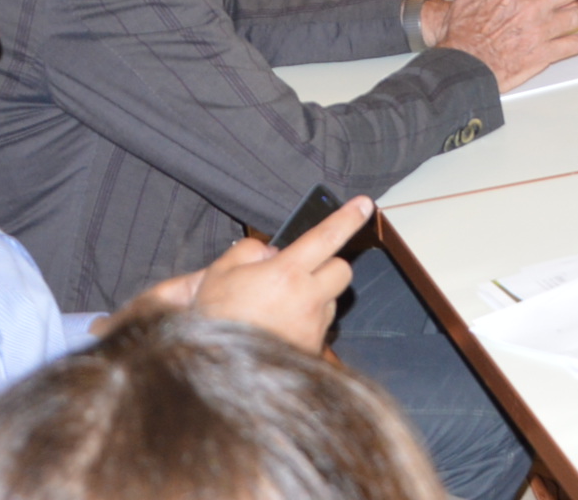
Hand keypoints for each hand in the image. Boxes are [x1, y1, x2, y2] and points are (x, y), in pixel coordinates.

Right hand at [128, 195, 371, 354]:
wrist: (213, 372)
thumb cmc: (215, 320)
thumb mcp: (219, 273)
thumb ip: (250, 251)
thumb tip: (272, 252)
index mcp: (286, 273)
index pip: (326, 237)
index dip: (347, 218)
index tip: (364, 205)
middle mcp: (308, 299)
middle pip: (342, 270)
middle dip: (326, 266)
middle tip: (300, 271)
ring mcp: (313, 327)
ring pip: (331, 301)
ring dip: (316, 296)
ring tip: (279, 307)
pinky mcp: (313, 351)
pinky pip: (320, 328)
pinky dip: (306, 323)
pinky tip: (279, 329)